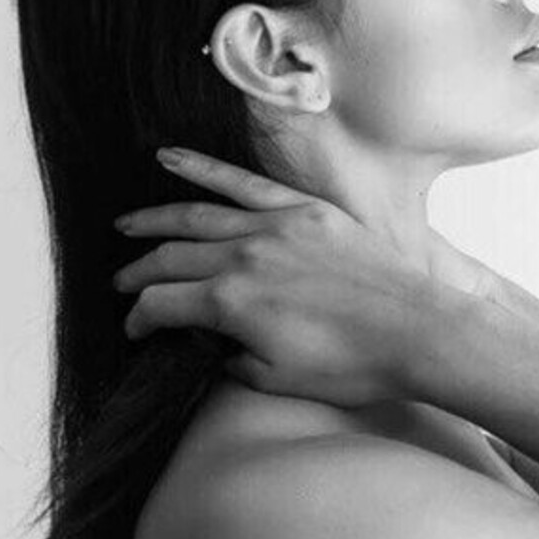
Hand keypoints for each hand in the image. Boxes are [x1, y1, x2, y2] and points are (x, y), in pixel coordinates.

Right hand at [112, 147, 447, 405]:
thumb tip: (215, 345)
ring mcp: (273, 227)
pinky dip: (202, 168)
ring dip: (153, 221)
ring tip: (126, 227)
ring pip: (194, 215)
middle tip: (120, 283)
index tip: (134, 329)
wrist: (417, 333)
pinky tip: (170, 159)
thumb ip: (235, 360)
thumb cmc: (355, 366)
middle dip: (137, 274)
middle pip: (169, 259)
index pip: (162, 304)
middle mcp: (243, 257)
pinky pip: (242, 182)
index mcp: (231, 305)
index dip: (139, 319)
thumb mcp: (280, 379)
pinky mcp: (303, 210)